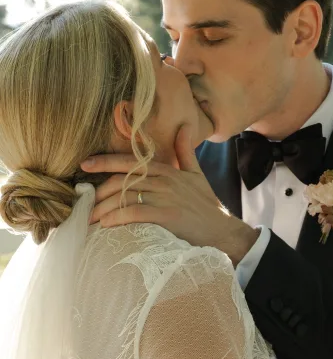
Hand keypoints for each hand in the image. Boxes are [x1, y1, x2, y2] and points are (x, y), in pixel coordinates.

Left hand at [84, 125, 258, 266]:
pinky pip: (135, 212)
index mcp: (167, 170)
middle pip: (122, 180)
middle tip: (83, 205)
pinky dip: (117, 217)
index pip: (130, 161)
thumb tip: (184, 127)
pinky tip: (106, 225)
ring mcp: (166, 197)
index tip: (84, 165)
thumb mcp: (197, 174)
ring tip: (89, 219)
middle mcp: (164, 180)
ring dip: (104, 208)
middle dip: (99, 192)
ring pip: (125, 196)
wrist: (223, 231)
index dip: (105, 162)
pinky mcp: (167, 215)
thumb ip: (185, 151)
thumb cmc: (207, 205)